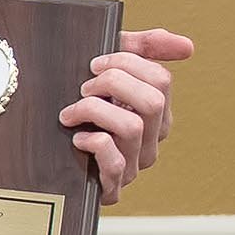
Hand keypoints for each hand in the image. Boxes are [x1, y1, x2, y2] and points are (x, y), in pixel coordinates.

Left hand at [61, 27, 193, 203]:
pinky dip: (93, 144)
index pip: (161, 79)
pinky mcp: (112, 187)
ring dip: (95, 111)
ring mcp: (134, 165)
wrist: (46, 154)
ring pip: (132, 128)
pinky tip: (77, 137)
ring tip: (72, 112)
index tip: (95, 64)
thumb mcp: (108, 72)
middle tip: (84, 87)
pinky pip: (114, 163)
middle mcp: (151, 139)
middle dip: (112, 83)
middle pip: (152, 101)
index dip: (126, 62)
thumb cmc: (80, 108)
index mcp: (157, 112)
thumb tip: (188, 46)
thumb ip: (143, 49)